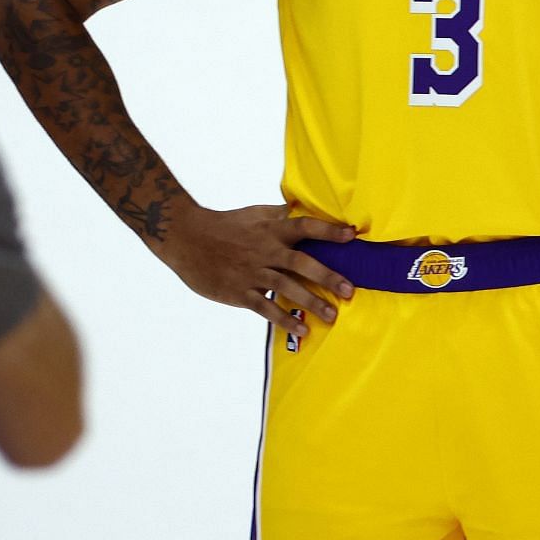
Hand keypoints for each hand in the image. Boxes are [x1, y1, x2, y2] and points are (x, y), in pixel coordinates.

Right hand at [156, 204, 356, 337]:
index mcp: (271, 230)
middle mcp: (265, 250)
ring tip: (332, 316)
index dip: (329, 230)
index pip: (305, 226)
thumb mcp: (253, 213)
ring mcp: (252, 272)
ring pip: (286, 288)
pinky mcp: (239, 292)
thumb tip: (301, 210)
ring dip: (311, 302)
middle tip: (350, 291)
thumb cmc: (224, 225)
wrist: (187, 238)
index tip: (352, 235)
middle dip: (327, 277)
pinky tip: (302, 329)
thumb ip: (278, 215)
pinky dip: (284, 319)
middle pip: (301, 263)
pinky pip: (265, 308)